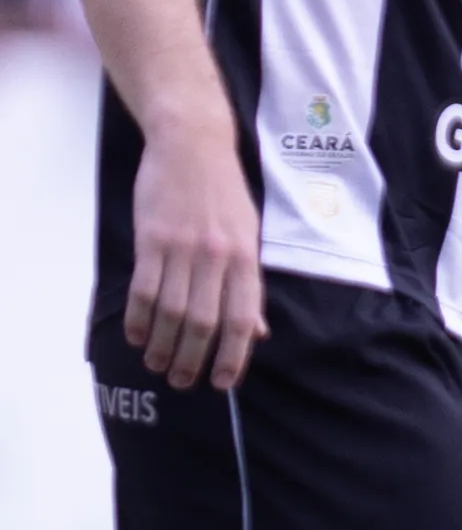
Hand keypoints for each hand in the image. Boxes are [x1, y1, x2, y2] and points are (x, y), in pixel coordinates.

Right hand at [127, 105, 263, 389]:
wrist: (193, 145)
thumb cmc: (224, 195)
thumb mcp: (249, 238)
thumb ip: (250, 287)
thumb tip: (258, 332)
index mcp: (246, 261)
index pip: (242, 321)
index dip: (233, 357)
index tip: (222, 383)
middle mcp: (217, 258)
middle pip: (204, 323)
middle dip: (192, 358)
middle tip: (181, 381)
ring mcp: (183, 248)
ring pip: (172, 310)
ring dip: (162, 344)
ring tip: (156, 364)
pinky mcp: (153, 237)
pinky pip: (144, 287)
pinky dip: (139, 316)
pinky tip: (136, 335)